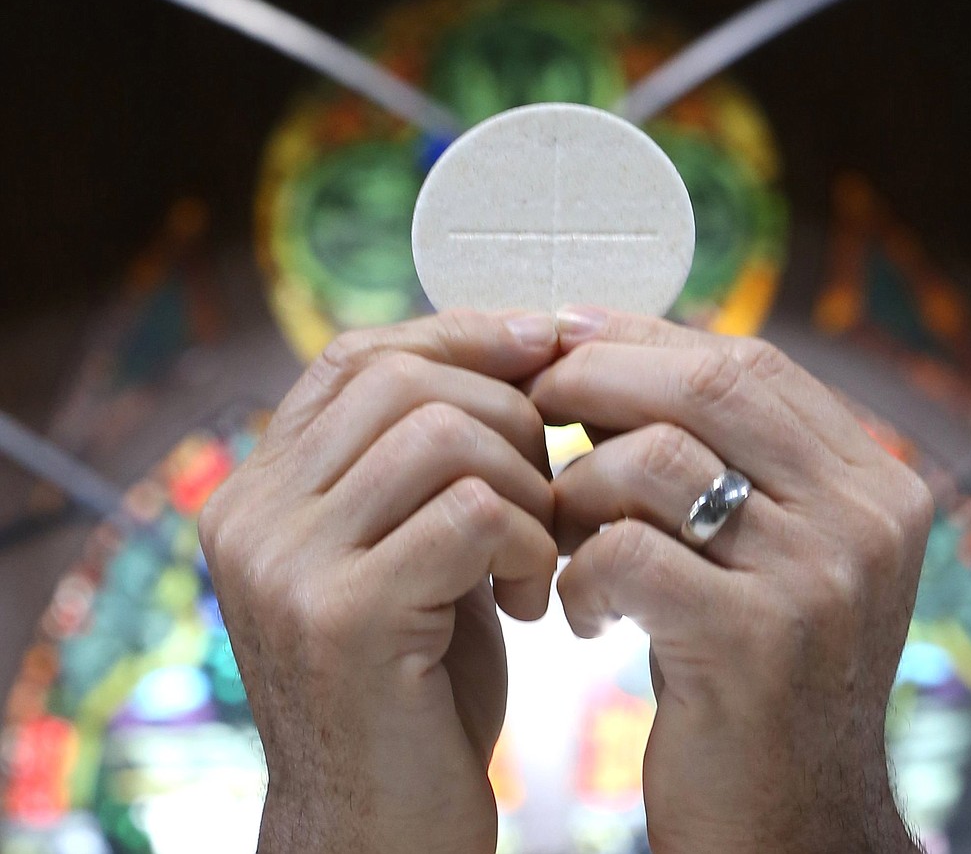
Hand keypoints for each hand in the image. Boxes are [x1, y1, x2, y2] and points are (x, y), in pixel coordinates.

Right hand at [199, 311, 559, 853]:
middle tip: (550, 492)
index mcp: (263, 489)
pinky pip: (473, 512)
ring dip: (527, 485)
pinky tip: (532, 598)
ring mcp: (285, 563)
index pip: (357, 356)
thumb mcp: (412, 550)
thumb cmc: (415, 684)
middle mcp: (253, 513)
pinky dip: (528, 542)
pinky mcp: (341, 616)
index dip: (457, 333)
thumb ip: (428, 465)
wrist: (378, 827)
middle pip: (404, 381)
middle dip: (510, 416)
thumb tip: (513, 346)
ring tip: (539, 554)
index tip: (542, 343)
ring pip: (442, 434)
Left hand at [529, 307, 931, 853]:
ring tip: (558, 537)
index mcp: (871, 482)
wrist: (791, 823)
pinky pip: (628, 552)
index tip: (565, 337)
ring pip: (656, 460)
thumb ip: (720, 460)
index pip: (747, 362)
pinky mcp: (758, 640)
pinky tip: (579, 615)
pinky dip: (580, 574)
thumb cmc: (751, 675)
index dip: (644, 339)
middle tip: (529, 404)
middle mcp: (865, 517)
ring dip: (579, 488)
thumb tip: (607, 356)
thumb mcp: (760, 555)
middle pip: (708, 384)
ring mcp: (821, 576)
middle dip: (597, 379)